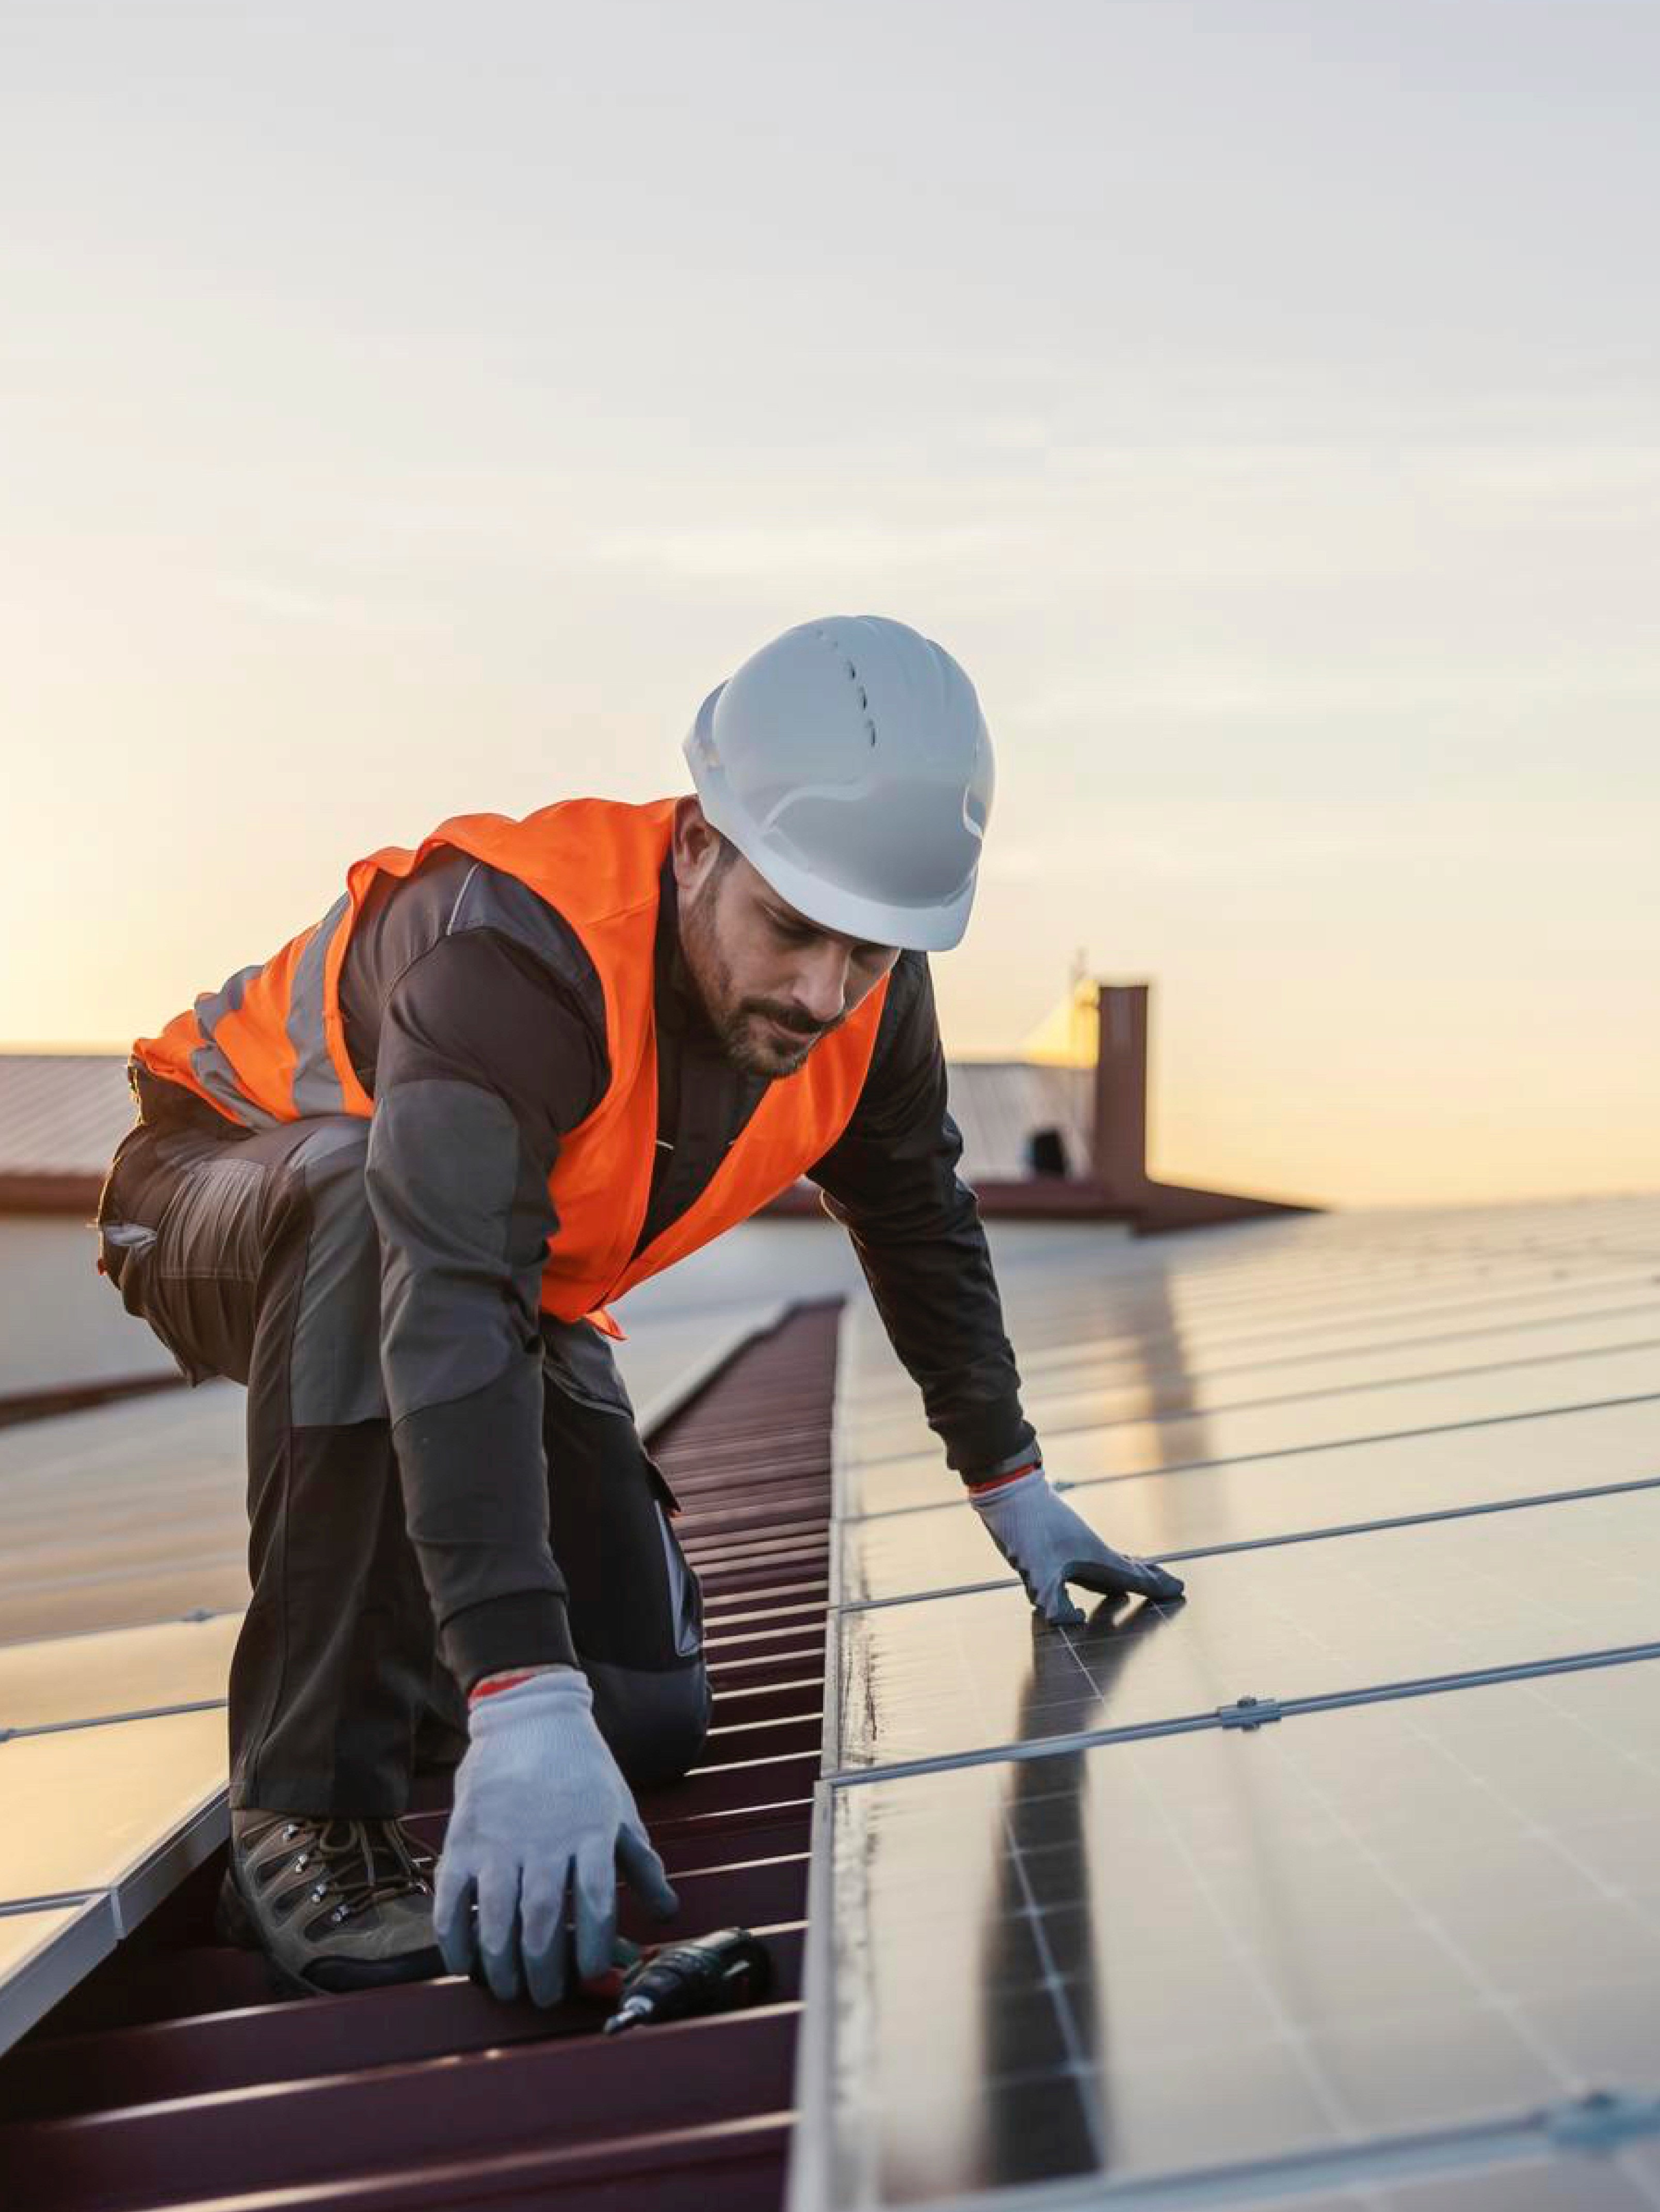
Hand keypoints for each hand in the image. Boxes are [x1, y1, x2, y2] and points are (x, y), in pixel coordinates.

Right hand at [435, 1666, 677, 2005]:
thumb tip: (667, 1912)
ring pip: (498, 1918)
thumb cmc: (583, 1768)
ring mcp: (500, 1840)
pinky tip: (464, 1963)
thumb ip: (642, 1864)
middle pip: (545, 1921)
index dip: (595, 1948)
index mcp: (591, 1832)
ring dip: (501, 1965)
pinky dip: (455, 1938)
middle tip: (544, 1997)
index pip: (597, 1904)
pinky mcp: (463, 1838)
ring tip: (508, 1989)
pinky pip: (454, 1900)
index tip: (592, 1973)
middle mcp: (545, 1839)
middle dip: (544, 1971)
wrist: (528, 1714)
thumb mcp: (620, 1809)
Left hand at [969, 1466, 1185, 1625]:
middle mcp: (1091, 1551)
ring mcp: (1075, 1545)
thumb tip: (1073, 1622)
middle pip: (1128, 1568)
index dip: (1155, 1587)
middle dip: (1148, 1578)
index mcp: (1095, 1558)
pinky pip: (1092, 1560)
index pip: (1133, 1578)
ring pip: (1111, 1563)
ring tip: (1139, 1578)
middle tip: (1170, 1582)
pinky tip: (1092, 1572)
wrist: (1007, 1488)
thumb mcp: (1037, 1571)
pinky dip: (1104, 1569)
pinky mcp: (1057, 1543)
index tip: (1179, 1588)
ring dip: (1129, 1572)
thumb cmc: (1026, 1528)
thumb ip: (1054, 1602)